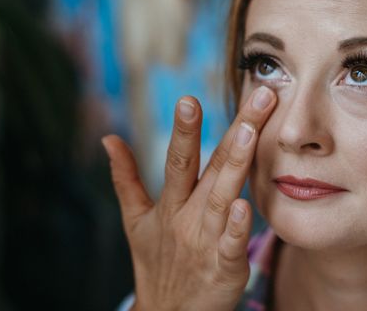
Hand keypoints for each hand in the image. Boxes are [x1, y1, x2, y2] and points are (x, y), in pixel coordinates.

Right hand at [103, 86, 276, 310]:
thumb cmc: (156, 262)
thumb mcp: (135, 219)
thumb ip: (124, 177)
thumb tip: (107, 138)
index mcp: (170, 203)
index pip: (179, 159)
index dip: (184, 129)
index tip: (190, 97)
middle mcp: (187, 217)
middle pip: (211, 167)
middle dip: (233, 130)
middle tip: (259, 97)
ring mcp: (204, 242)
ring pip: (221, 197)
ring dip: (235, 165)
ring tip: (249, 133)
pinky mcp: (223, 268)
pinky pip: (230, 245)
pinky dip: (236, 228)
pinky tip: (243, 205)